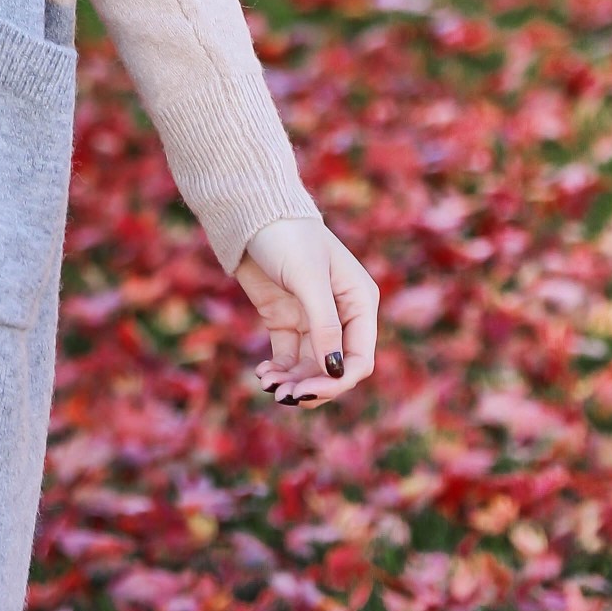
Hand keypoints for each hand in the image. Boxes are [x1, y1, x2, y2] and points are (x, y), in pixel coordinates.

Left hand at [237, 218, 377, 410]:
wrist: (251, 214)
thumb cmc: (288, 237)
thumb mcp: (309, 280)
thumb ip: (324, 324)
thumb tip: (336, 369)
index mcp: (360, 302)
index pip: (360, 358)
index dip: (337, 381)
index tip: (307, 392)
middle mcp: (342, 315)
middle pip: (334, 368)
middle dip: (312, 386)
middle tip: (283, 396)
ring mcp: (312, 319)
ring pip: (309, 367)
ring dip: (291, 382)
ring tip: (267, 385)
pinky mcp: (285, 319)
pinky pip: (288, 357)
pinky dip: (278, 370)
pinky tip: (262, 374)